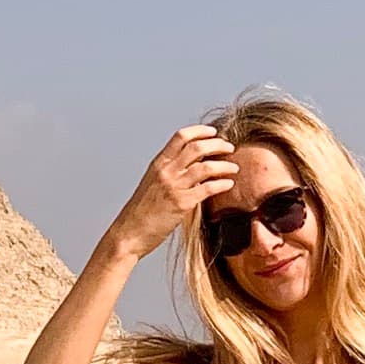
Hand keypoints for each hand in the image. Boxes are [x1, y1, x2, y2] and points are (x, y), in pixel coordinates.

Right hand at [109, 124, 239, 260]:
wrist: (130, 232)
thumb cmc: (141, 211)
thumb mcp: (153, 182)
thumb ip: (170, 171)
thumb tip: (192, 164)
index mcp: (158, 163)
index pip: (181, 136)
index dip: (200, 131)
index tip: (214, 132)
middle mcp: (166, 171)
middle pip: (197, 147)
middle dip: (218, 144)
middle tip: (229, 148)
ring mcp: (174, 186)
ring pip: (206, 166)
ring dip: (225, 165)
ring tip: (235, 168)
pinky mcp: (182, 204)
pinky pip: (208, 188)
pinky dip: (222, 184)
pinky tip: (229, 184)